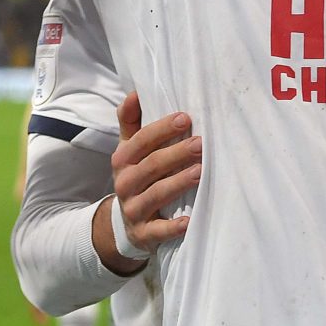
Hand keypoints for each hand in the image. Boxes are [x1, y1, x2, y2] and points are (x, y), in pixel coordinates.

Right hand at [107, 92, 199, 262]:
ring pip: (157, 194)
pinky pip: (158, 230)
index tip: (186, 118)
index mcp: (123, 159)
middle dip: (177, 153)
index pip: (140, 140)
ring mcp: (134, 209)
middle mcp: (125, 183)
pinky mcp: (144, 233)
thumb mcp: (129, 150)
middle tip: (202, 144)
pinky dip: (173, 227)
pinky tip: (189, 222)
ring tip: (201, 172)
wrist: (125, 223)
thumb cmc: (137, 176)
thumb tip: (135, 92)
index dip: (161, 129)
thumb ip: (131, 122)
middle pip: (151, 165)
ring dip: (179, 182)